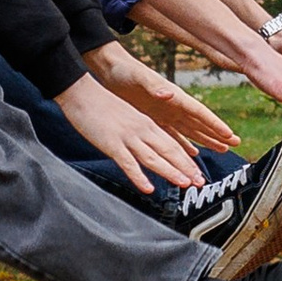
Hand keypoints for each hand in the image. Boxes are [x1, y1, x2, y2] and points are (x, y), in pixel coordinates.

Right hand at [55, 72, 202, 194]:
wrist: (81, 92)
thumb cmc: (101, 105)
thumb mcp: (128, 117)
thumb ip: (139, 131)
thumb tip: (147, 145)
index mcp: (147, 124)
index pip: (172, 144)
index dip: (186, 160)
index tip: (197, 173)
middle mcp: (142, 130)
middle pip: (169, 151)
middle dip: (186, 168)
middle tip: (200, 182)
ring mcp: (128, 137)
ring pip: (154, 157)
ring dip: (170, 172)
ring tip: (185, 183)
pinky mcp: (112, 143)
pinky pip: (128, 163)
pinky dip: (139, 176)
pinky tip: (148, 188)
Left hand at [81, 42, 238, 152]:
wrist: (112, 70)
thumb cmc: (127, 72)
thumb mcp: (141, 78)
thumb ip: (154, 86)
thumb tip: (169, 94)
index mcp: (176, 97)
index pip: (200, 113)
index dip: (215, 124)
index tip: (229, 135)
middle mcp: (175, 106)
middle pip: (201, 124)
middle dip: (218, 134)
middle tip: (235, 144)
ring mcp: (166, 113)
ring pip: (190, 131)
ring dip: (205, 140)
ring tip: (221, 149)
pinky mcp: (154, 118)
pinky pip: (173, 135)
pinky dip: (183, 144)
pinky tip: (191, 152)